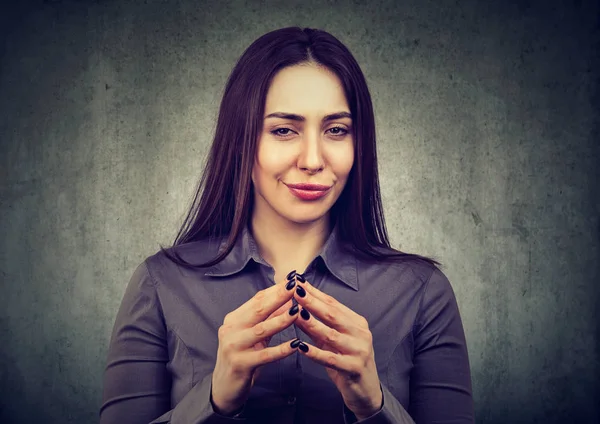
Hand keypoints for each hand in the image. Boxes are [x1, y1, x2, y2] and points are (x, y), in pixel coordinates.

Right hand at [211, 277, 301, 415]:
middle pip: (258, 310)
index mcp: (234, 319)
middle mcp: (231, 330)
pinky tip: (296, 344)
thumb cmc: (242, 357)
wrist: (224, 387)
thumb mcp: (254, 335)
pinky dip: (282, 349)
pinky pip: (265, 355)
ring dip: (281, 320)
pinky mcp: (241, 364)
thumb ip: (269, 319)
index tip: (292, 279)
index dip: (275, 289)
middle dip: (278, 297)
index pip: (256, 300)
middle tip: (295, 286)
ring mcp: (234, 347)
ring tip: (298, 311)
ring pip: (261, 330)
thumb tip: (289, 301)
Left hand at [292, 274, 382, 418]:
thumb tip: (297, 309)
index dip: (315, 293)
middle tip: (294, 291)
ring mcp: (359, 351)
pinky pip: (331, 359)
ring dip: (312, 324)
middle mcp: (361, 334)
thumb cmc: (348, 362)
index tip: (298, 282)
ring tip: (295, 315)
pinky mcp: (354, 369)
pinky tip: (301, 347)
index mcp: (357, 323)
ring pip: (332, 335)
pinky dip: (315, 352)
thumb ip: (318, 326)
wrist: (367, 392)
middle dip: (312, 302)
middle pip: (333, 315)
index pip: (333, 304)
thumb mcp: (334, 342)